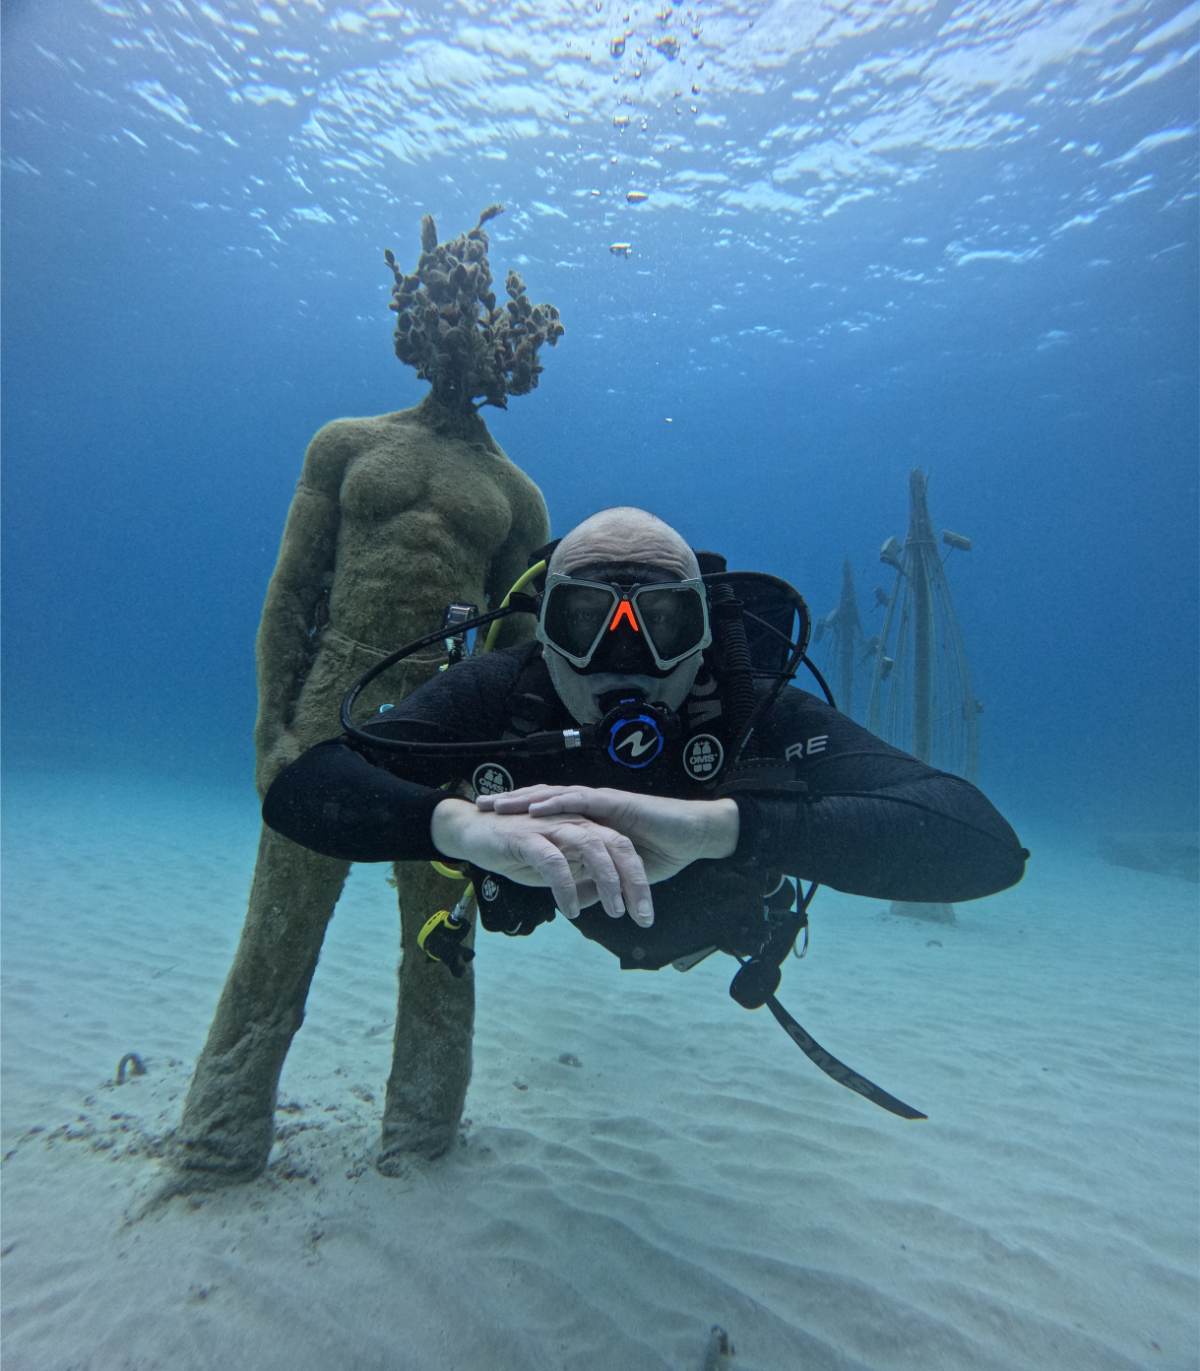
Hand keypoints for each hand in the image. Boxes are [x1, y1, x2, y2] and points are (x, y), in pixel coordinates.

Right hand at [431, 799, 654, 925]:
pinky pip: (554, 861)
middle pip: (616, 846)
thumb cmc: (517, 849)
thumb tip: (600, 899)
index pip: (623, 850)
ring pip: (592, 847)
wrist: (474, 831)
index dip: (638, 881)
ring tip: (614, 911)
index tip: (645, 914)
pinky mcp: (528, 836)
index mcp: (585, 829)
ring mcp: (552, 827)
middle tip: (641, 915)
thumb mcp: (555, 868)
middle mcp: (574, 823)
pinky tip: (569, 909)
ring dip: (607, 880)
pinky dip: (565, 886)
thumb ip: (579, 878)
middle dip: (633, 882)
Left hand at [477, 786, 738, 883]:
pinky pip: (581, 802)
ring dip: (524, 800)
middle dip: (511, 801)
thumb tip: (570, 900)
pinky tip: (536, 808)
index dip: (518, 813)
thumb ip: (593, 883)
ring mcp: (601, 802)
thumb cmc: (660, 851)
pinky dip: (557, 804)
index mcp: (588, 818)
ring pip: (555, 796)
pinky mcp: (615, 804)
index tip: (489, 818)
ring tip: (498, 804)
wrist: (693, 835)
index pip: (546, 812)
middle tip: (480, 805)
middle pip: (542, 799)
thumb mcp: (617, 873)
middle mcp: (590, 806)